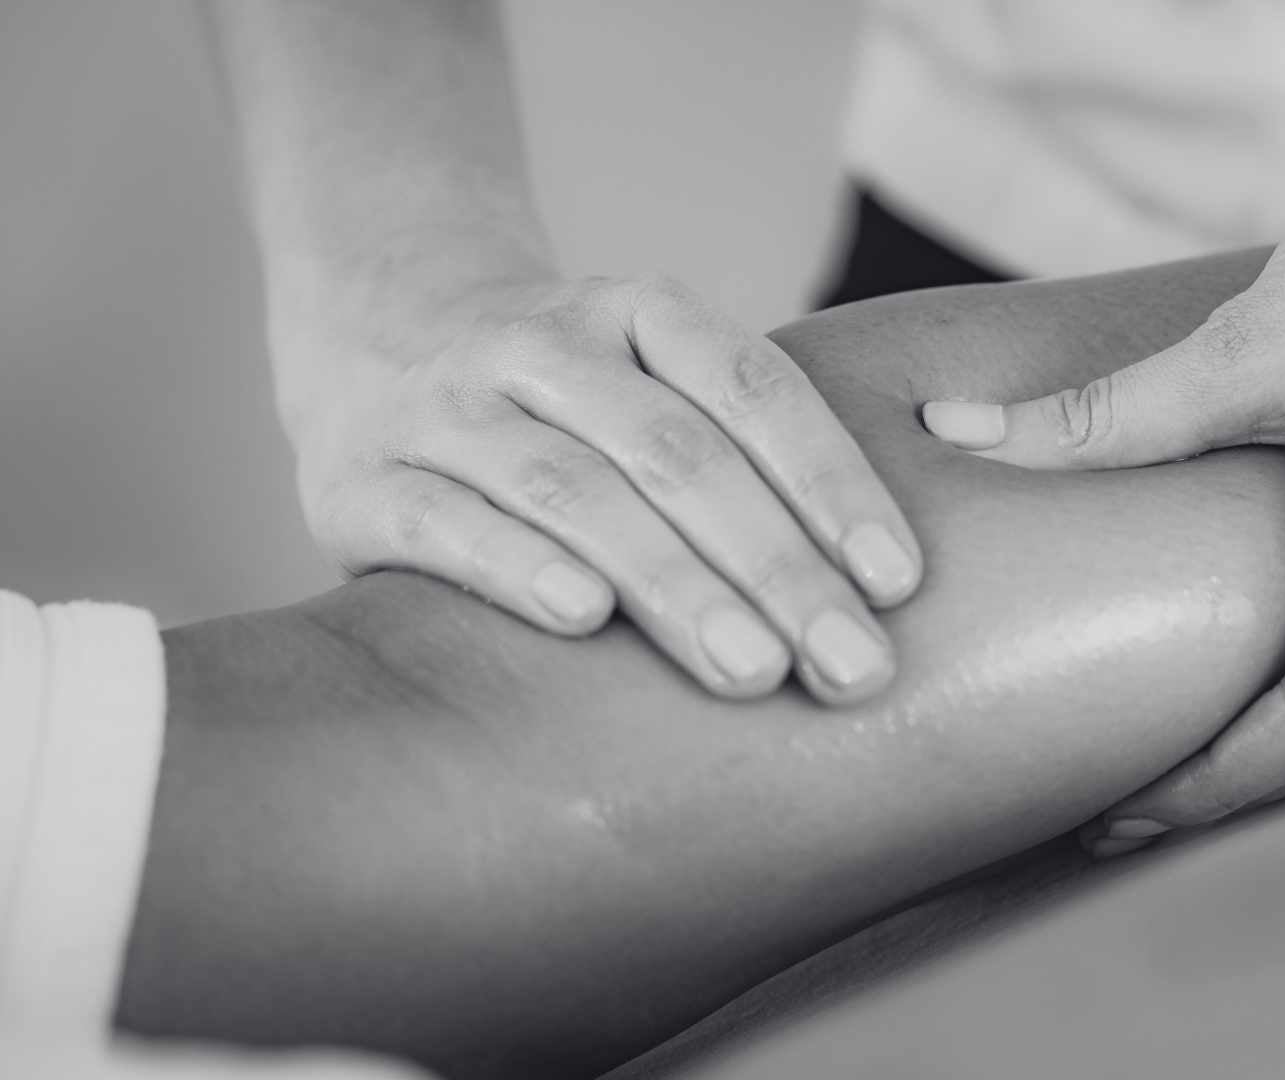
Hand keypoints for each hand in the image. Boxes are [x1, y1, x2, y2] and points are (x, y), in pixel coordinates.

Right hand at [284, 274, 920, 704]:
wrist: (372, 326)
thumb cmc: (567, 393)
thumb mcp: (651, 373)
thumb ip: (745, 445)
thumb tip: (888, 583)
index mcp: (640, 311)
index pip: (756, 389)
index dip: (831, 481)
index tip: (899, 581)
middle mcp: (547, 345)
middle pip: (678, 453)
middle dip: (775, 564)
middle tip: (850, 664)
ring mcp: (451, 405)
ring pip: (572, 490)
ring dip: (671, 582)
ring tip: (750, 669)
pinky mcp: (366, 478)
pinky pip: (448, 519)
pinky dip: (514, 564)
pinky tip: (581, 618)